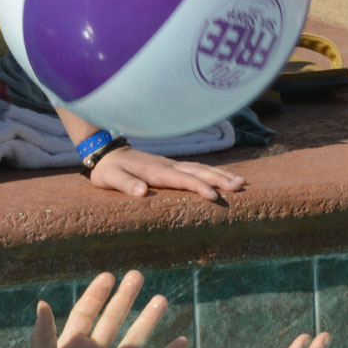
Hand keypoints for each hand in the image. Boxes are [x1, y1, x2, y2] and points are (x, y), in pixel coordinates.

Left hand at [27, 271, 188, 347]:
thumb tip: (41, 303)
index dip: (97, 294)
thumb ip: (44, 337)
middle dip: (125, 298)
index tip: (108, 276)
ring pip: (135, 339)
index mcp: (73, 347)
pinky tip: (182, 342)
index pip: (87, 312)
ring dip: (148, 320)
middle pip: (113, 319)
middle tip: (137, 275)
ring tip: (162, 298)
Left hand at [89, 146, 243, 201]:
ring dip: (220, 174)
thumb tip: (143, 191)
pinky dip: (211, 172)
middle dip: (220, 178)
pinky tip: (222, 177)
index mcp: (156, 171)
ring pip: (200, 168)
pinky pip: (195, 168)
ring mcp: (170, 164)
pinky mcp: (170, 166)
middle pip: (198, 171)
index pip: (182, 179)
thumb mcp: (111, 178)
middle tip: (240, 186)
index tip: (215, 196)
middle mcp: (167, 166)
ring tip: (241, 182)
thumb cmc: (108, 169)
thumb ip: (125, 183)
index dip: (199, 187)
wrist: (105, 151)